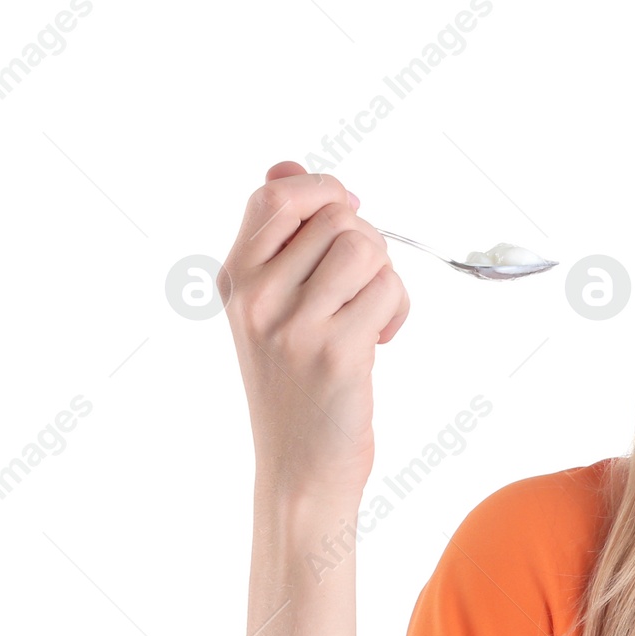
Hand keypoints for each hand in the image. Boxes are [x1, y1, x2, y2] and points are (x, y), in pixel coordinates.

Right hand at [221, 163, 409, 503]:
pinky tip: (379, 339)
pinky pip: (387, 290)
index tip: (346, 215)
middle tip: (360, 289)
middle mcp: (257, 297)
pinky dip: (397, 310)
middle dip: (367, 244)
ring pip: (366, 248)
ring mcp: (294, 324)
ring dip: (385, 278)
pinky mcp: (336, 352)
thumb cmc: (294, 387)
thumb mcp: (270, 309)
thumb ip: (281, 239)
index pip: (276, 196)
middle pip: (337, 218)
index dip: (323, 192)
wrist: (298, 469)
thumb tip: (289, 166)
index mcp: (237, 279)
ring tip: (371, 315)